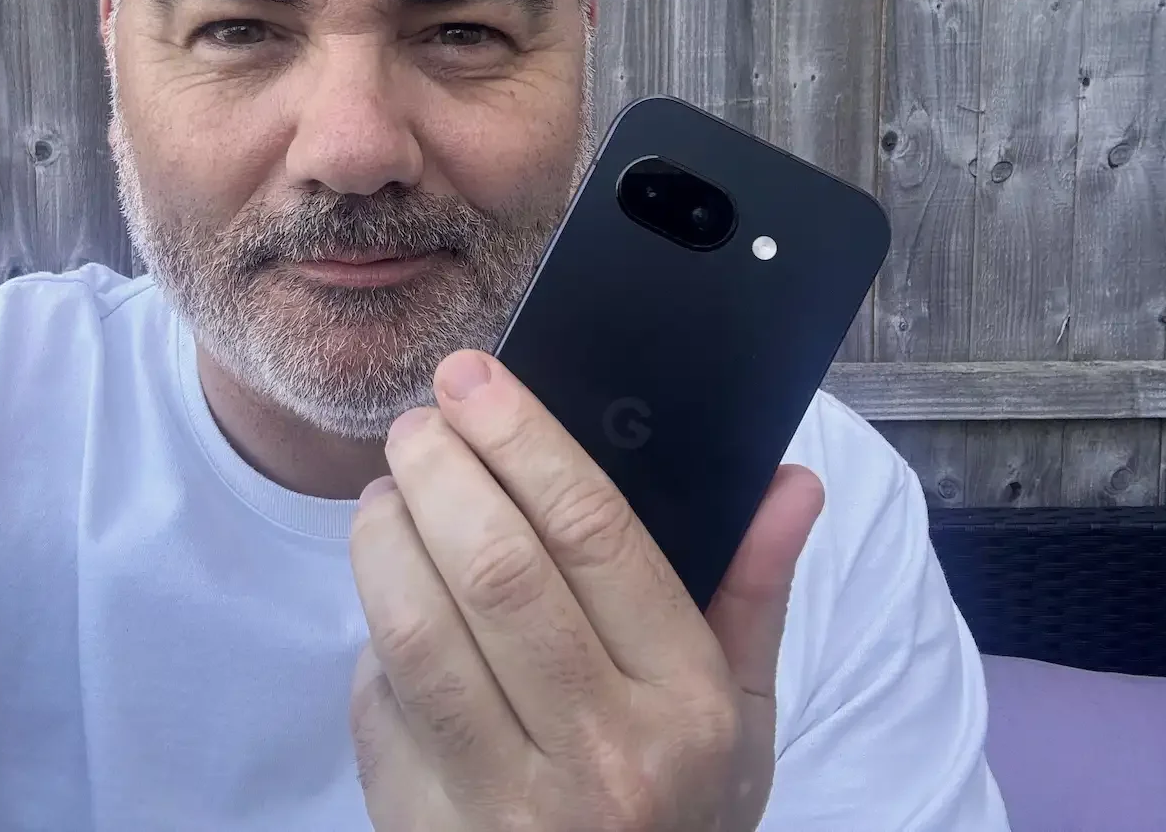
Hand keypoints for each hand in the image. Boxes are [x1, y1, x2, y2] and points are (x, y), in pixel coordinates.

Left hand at [348, 349, 824, 830]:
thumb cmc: (679, 814)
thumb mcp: (744, 719)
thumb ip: (754, 591)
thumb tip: (792, 480)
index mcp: (688, 706)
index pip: (597, 535)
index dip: (525, 439)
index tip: (474, 379)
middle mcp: (603, 755)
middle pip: (499, 569)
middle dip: (441, 470)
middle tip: (418, 424)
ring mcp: (507, 801)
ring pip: (420, 629)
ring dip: (385, 535)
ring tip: (386, 495)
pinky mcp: (425, 825)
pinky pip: (382, 699)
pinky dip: (373, 628)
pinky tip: (388, 593)